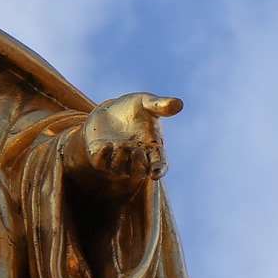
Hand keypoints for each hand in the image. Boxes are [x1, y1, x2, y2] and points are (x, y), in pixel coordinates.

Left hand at [63, 93, 182, 190]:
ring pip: (119, 170)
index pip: (160, 165)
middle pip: (139, 171)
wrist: (109, 110)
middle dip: (138, 164)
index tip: (155, 173)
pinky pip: (99, 164)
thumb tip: (179, 104)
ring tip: (120, 144)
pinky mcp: (99, 157)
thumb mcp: (147, 103)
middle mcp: (135, 158)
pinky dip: (102, 158)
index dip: (159, 170)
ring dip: (120, 161)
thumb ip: (161, 105)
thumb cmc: (134, 108)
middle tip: (135, 150)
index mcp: (152, 147)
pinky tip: (105, 145)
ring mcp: (116, 159)